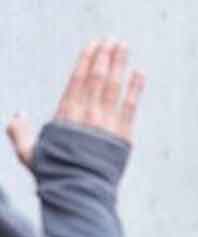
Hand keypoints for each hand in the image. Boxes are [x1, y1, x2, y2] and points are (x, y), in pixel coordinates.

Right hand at [6, 39, 144, 170]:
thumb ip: (19, 133)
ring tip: (124, 47)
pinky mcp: (123, 135)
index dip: (86, 59)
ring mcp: (106, 124)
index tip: (94, 44)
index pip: (77, 79)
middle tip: (113, 40)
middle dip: (105, 56)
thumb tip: (15, 116)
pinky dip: (136, 88)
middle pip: (97, 78)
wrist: (80, 193)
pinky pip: (131, 106)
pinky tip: (140, 73)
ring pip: (113, 87)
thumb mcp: (30, 153)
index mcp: (65, 115)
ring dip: (119, 64)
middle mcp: (86, 115)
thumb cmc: (54, 174)